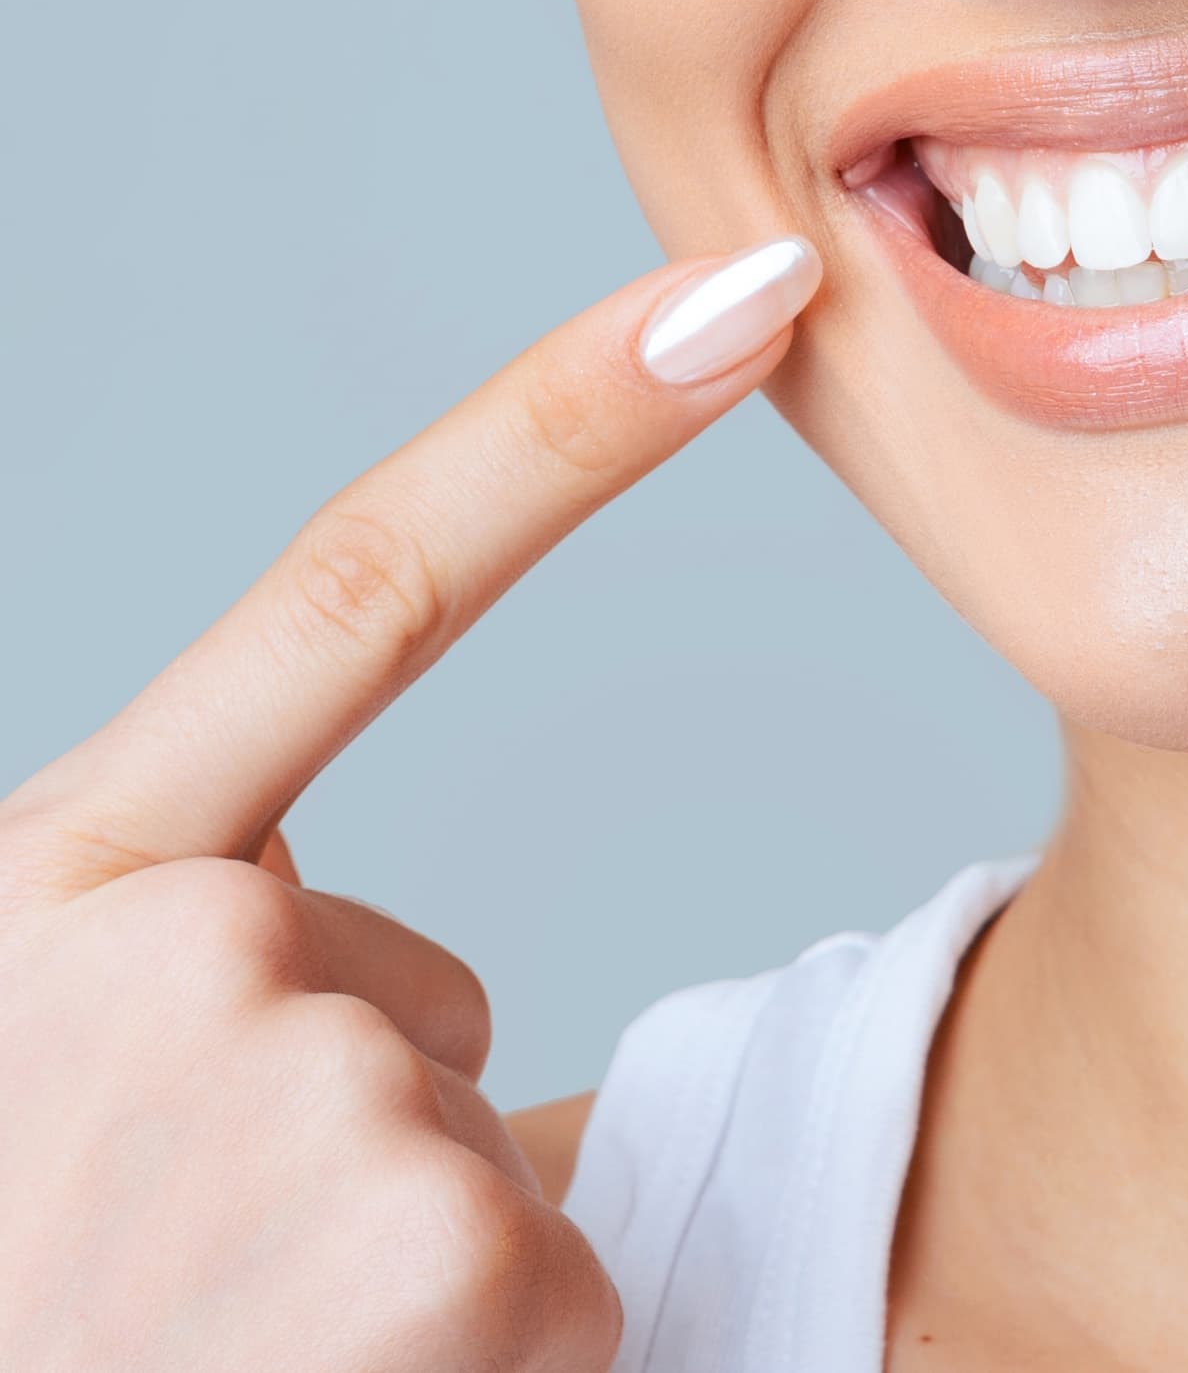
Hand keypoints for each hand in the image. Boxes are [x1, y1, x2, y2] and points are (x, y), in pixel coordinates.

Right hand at [0, 238, 819, 1370]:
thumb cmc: (22, 1292)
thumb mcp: (31, 1077)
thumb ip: (193, 969)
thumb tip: (403, 999)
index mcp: (67, 878)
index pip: (361, 583)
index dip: (564, 424)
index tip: (742, 292)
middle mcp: (190, 953)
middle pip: (408, 985)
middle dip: (338, 1126)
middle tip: (166, 1276)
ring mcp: (330, 1097)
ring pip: (463, 1128)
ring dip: (385, 1251)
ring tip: (211, 1349)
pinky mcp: (459, 1256)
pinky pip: (543, 1265)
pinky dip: (472, 1349)